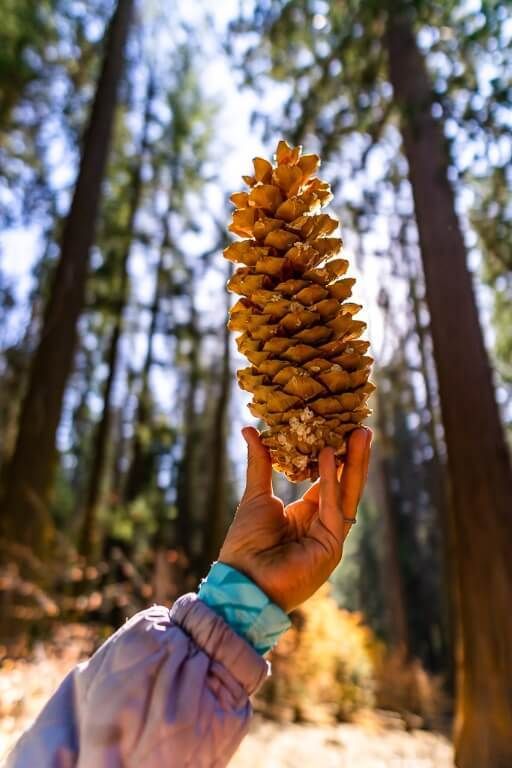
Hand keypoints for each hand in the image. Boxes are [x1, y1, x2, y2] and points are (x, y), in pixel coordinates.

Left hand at [218, 426, 371, 611]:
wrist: (242, 581)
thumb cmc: (245, 543)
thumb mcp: (256, 495)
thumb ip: (260, 462)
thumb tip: (250, 429)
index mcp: (304, 517)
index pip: (327, 483)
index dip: (335, 458)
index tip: (340, 430)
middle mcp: (320, 526)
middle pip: (343, 486)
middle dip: (354, 457)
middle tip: (361, 427)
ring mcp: (329, 537)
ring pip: (346, 494)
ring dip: (354, 464)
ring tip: (359, 433)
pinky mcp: (331, 546)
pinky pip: (333, 508)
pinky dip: (331, 481)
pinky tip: (330, 456)